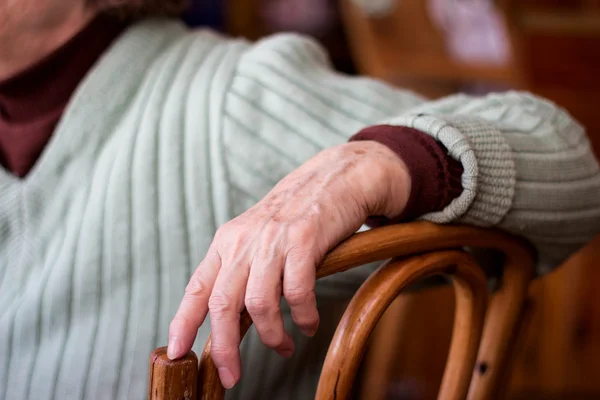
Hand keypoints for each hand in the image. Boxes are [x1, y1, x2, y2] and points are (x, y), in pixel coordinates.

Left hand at [167, 141, 410, 387]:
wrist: (332, 179)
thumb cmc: (294, 216)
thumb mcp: (256, 239)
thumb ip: (242, 274)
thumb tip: (231, 323)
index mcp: (226, 243)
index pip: (196, 288)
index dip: (182, 324)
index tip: (176, 354)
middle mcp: (244, 242)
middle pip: (223, 305)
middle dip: (224, 348)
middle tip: (232, 375)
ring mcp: (273, 241)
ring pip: (259, 303)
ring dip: (271, 336)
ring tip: (283, 346)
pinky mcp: (304, 240)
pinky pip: (297, 292)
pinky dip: (302, 316)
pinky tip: (308, 324)